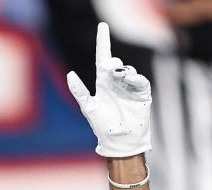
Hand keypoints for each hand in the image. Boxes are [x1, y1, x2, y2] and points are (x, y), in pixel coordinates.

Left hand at [67, 23, 151, 157]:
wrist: (120, 141)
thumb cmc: (102, 126)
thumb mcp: (88, 107)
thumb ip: (79, 91)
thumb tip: (69, 73)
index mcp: (103, 83)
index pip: (103, 58)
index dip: (103, 42)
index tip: (103, 26)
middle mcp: (117, 82)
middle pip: (116, 64)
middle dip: (113, 63)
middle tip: (110, 68)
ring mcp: (130, 87)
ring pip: (128, 70)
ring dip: (124, 72)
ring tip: (121, 78)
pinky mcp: (142, 94)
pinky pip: (140, 81)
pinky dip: (136, 78)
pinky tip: (131, 80)